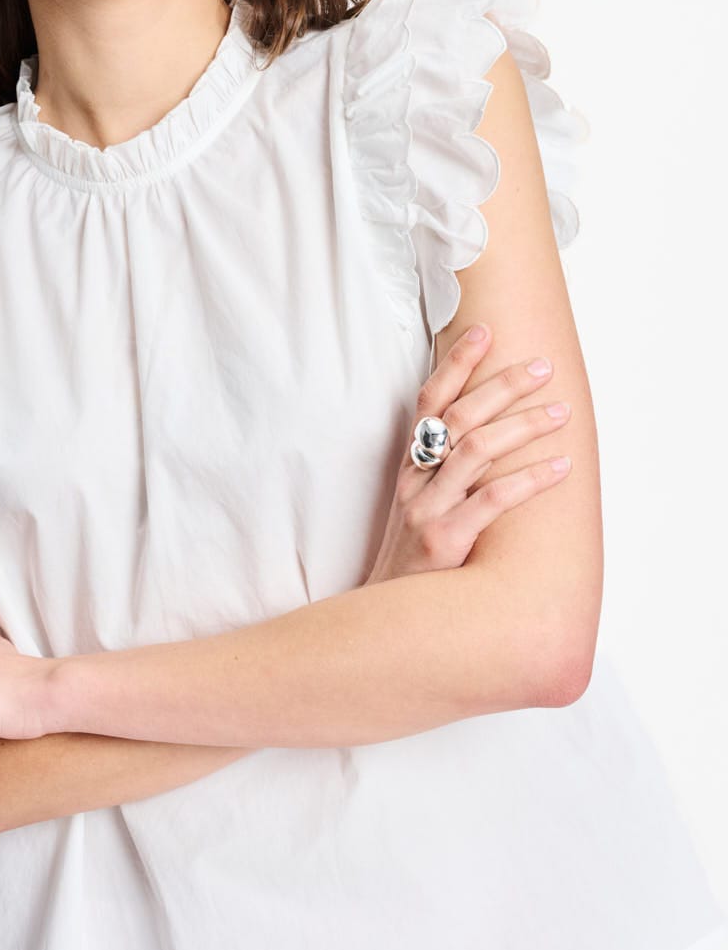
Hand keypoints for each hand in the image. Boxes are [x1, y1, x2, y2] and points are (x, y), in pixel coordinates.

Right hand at [365, 322, 571, 581]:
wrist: (389, 618)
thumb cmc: (413, 564)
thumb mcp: (418, 510)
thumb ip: (443, 475)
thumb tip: (487, 437)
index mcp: (409, 469)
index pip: (429, 402)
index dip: (456, 365)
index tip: (484, 332)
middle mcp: (416, 482)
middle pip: (459, 417)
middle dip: (502, 386)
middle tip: (540, 366)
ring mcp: (427, 510)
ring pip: (476, 451)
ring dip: (523, 425)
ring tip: (560, 411)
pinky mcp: (445, 540)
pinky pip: (492, 501)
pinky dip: (529, 480)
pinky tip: (560, 467)